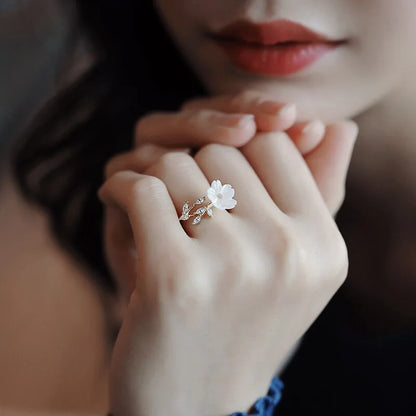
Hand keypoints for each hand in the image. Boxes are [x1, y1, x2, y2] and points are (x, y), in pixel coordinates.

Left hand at [99, 93, 357, 415]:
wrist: (192, 404)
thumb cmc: (238, 326)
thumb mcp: (289, 266)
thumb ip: (317, 191)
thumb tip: (339, 124)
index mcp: (323, 247)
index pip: (274, 147)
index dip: (236, 153)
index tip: (211, 170)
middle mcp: (289, 253)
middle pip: (224, 150)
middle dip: (194, 165)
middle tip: (175, 194)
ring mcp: (235, 265)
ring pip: (178, 164)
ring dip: (153, 175)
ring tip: (148, 202)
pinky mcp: (176, 277)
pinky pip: (141, 188)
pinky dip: (120, 185)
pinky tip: (116, 198)